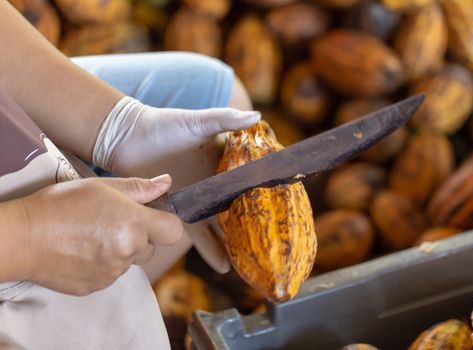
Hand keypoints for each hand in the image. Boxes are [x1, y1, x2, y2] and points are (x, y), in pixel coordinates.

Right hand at [18, 175, 181, 295]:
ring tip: (92, 236)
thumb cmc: (60, 205)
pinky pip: (111, 275)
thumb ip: (139, 187)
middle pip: (151, 248)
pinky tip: (83, 250)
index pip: (174, 231)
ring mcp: (113, 272)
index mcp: (134, 224)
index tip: (154, 217)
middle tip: (112, 223)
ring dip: (121, 251)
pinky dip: (103, 264)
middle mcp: (128, 251)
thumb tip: (166, 182)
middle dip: (139, 236)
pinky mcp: (97, 286)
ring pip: (130, 261)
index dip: (166, 223)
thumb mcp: (102, 186)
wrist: (22, 237)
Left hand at [92, 97, 260, 273]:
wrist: (127, 139)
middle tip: (275, 246)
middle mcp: (216, 185)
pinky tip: (224, 266)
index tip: (286, 208)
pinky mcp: (181, 213)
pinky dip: (211, 250)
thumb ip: (224, 120)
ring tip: (252, 263)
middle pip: (241, 209)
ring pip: (223, 226)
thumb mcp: (196, 122)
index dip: (267, 194)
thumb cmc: (164, 125)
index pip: (251, 181)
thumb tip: (256, 116)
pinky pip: (199, 235)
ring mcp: (199, 201)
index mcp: (225, 163)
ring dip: (236, 244)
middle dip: (256, 226)